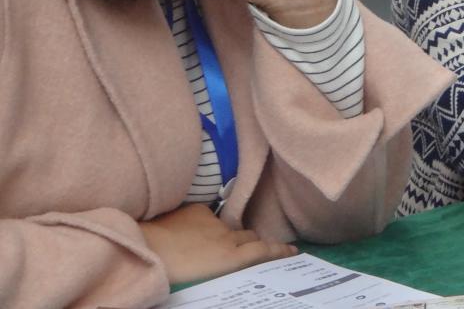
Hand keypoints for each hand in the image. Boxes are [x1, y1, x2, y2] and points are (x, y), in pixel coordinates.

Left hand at [138, 204, 296, 285]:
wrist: (143, 250)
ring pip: (228, 227)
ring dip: (226, 235)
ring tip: (209, 245)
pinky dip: (204, 225)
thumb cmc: (172, 276)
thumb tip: (233, 264)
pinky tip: (189, 233)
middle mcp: (227, 237)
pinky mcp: (196, 210)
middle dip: (253, 243)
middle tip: (248, 252)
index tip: (294, 250)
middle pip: (250, 237)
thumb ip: (224, 268)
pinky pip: (207, 217)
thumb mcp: (205, 280)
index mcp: (230, 258)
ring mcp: (212, 222)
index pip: (263, 251)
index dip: (280, 251)